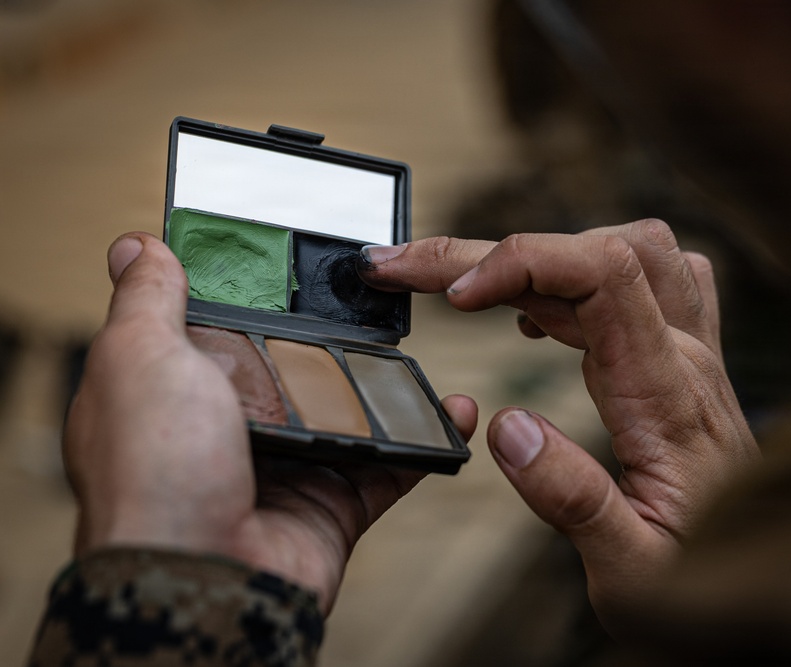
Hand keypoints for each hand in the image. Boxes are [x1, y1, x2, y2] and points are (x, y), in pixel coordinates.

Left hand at [64, 232, 476, 613]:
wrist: (206, 580)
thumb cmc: (155, 470)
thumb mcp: (138, 358)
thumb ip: (146, 301)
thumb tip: (135, 246)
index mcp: (173, 396)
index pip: (214, 333)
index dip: (248, 299)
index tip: (287, 266)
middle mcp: (227, 434)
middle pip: (290, 370)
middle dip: (329, 340)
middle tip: (368, 301)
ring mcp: (284, 469)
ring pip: (347, 414)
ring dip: (387, 385)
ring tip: (416, 348)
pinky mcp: (332, 504)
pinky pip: (391, 464)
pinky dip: (425, 440)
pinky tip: (451, 410)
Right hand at [359, 219, 758, 636]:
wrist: (762, 583)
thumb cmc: (703, 582)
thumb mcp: (634, 574)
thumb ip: (575, 500)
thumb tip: (507, 426)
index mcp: (669, 397)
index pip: (605, 276)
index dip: (521, 263)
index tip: (452, 297)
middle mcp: (685, 358)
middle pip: (594, 251)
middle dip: (490, 250)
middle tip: (406, 267)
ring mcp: (688, 352)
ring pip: (617, 253)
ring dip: (533, 256)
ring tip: (461, 288)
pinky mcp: (678, 360)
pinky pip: (635, 281)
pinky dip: (569, 278)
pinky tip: (531, 315)